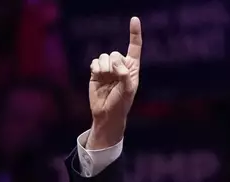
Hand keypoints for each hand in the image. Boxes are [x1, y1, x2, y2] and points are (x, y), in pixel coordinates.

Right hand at [88, 16, 141, 148]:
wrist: (106, 114)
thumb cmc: (121, 104)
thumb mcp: (128, 90)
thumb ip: (124, 75)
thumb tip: (116, 63)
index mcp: (132, 68)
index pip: (135, 47)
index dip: (134, 33)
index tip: (134, 19)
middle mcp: (120, 66)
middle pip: (115, 53)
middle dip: (114, 65)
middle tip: (114, 78)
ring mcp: (108, 68)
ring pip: (103, 56)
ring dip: (104, 68)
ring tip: (106, 79)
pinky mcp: (96, 72)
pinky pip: (94, 62)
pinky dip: (95, 68)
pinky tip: (98, 77)